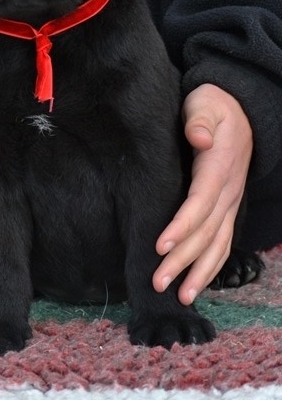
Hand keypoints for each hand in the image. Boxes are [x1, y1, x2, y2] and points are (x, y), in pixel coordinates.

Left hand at [153, 83, 252, 304]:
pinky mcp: (228, 208)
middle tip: (158, 282)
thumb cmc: (213, 106)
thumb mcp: (205, 103)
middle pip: (206, 231)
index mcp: (219, 166)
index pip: (200, 202)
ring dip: (199, 272)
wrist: (241, 112)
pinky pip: (223, 242)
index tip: (160, 245)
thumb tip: (198, 137)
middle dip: (183, 259)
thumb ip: (200, 119)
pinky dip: (211, 266)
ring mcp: (231, 202)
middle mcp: (228, 190)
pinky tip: (196, 284)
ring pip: (218, 244)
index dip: (182, 226)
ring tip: (180, 296)